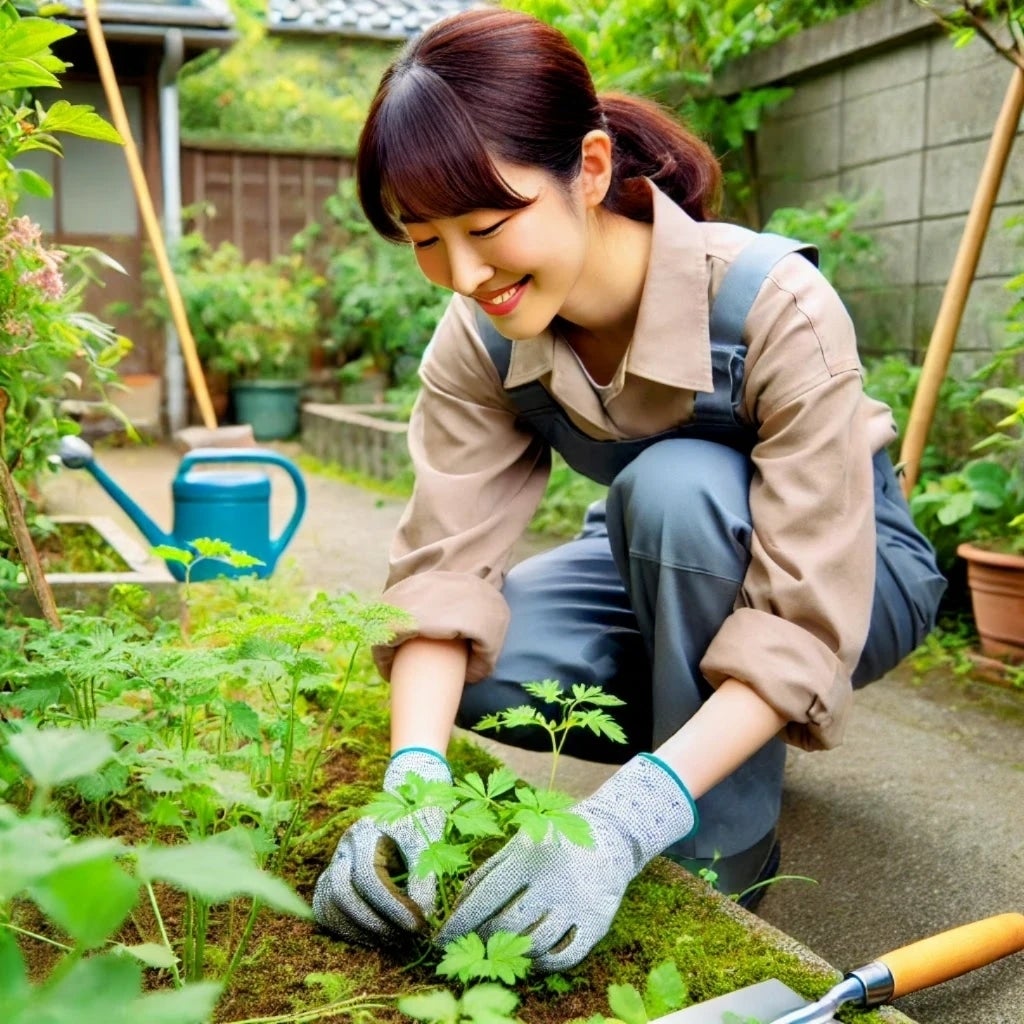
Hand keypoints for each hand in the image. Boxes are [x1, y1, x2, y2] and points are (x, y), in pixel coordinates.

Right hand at [313, 747, 450, 944]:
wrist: (408, 801)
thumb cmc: (421, 819)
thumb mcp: (429, 839)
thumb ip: (425, 875)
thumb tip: (425, 915)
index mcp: (365, 831)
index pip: (368, 875)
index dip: (392, 905)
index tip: (419, 924)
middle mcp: (344, 848)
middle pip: (341, 892)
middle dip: (374, 921)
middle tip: (405, 935)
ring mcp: (334, 863)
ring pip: (328, 904)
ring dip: (360, 930)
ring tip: (395, 938)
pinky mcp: (332, 880)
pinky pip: (326, 911)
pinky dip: (347, 930)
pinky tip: (376, 936)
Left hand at [436, 754, 695, 972]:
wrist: (609, 837)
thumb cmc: (550, 842)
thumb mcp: (517, 845)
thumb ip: (486, 872)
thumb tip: (455, 908)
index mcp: (528, 858)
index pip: (485, 898)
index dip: (459, 923)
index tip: (440, 941)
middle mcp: (552, 881)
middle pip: (505, 925)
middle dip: (481, 939)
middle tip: (472, 945)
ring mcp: (576, 903)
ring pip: (532, 945)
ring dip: (510, 953)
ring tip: (499, 950)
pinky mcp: (597, 923)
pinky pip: (564, 957)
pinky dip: (543, 964)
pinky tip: (531, 957)